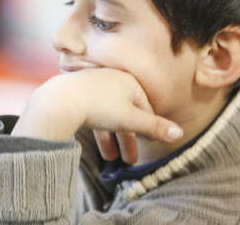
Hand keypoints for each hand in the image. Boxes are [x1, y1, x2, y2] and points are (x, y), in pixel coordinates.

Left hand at [11, 68, 182, 162]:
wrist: (59, 101)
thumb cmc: (98, 106)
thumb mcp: (131, 120)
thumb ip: (155, 127)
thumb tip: (180, 133)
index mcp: (129, 81)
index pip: (145, 107)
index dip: (149, 127)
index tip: (149, 142)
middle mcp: (113, 79)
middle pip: (126, 113)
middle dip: (129, 139)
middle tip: (131, 160)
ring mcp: (94, 85)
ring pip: (109, 115)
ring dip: (112, 139)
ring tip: (112, 159)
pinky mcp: (78, 93)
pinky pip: (93, 113)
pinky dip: (97, 130)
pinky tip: (97, 143)